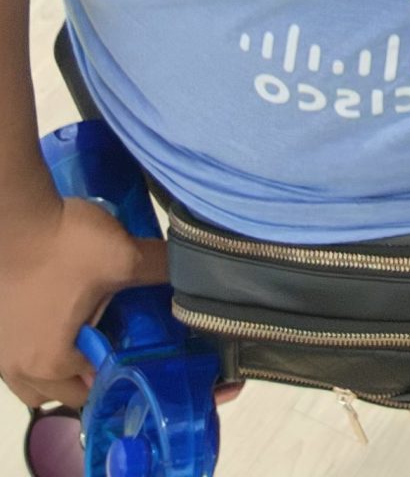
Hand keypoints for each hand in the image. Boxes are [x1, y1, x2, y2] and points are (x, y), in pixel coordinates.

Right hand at [0, 190, 168, 410]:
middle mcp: (19, 369)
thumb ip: (159, 268)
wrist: (13, 215)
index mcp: (51, 363)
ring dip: (56, 366)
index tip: (133, 350)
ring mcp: (0, 350)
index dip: (115, 372)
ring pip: (31, 380)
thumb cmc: (64, 244)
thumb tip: (193, 268)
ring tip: (81, 329)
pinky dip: (35, 346)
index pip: (91, 389)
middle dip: (85, 374)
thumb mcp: (122, 257)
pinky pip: (15, 357)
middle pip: (60, 392)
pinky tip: (54, 314)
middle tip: (111, 339)